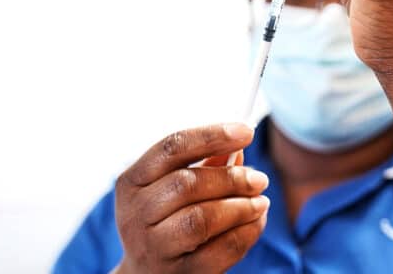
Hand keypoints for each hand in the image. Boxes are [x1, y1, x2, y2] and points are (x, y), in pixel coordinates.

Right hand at [114, 123, 268, 273]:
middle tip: (259, 179)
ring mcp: (154, 247)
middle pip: (188, 184)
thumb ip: (205, 165)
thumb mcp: (172, 189)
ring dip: (241, 206)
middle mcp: (135, 214)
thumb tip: (237, 147)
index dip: (212, 136)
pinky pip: (221, 249)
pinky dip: (247, 232)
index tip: (246, 132)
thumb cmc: (165, 220)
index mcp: (132, 182)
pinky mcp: (179, 272)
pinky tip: (257, 222)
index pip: (172, 147)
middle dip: (232, 178)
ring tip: (261, 202)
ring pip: (202, 218)